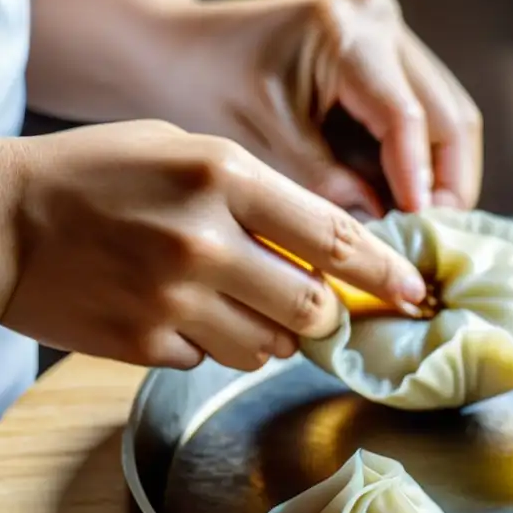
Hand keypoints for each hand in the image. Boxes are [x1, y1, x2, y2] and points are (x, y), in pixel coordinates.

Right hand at [0, 120, 426, 370]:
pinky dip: (214, 345)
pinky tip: (181, 313)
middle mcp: (205, 240)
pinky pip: (214, 361)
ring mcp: (173, 298)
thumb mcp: (186, 151)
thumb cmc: (99, 174)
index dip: (386, 273)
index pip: (335, 238)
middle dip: (324, 314)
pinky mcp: (144, 342)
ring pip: (270, 346)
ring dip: (270, 333)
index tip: (413, 293)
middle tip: (313, 305)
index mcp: (223, 178)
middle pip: (313, 308)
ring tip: (232, 301)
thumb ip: (262, 196)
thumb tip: (327, 254)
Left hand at [175, 0, 482, 216]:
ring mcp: (392, 34)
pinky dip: (426, 163)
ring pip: (453, 119)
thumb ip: (325, 186)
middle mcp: (380, 21)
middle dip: (447, 187)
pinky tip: (407, 201)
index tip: (414, 238)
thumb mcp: (261, 144)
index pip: (406, 119)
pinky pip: (432, 117)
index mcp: (344, 34)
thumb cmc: (205, 89)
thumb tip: (383, 239)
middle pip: (451, 118)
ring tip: (420, 227)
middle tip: (428, 242)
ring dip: (444, 177)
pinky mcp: (392, 55)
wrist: (180, 49)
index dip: (419, 186)